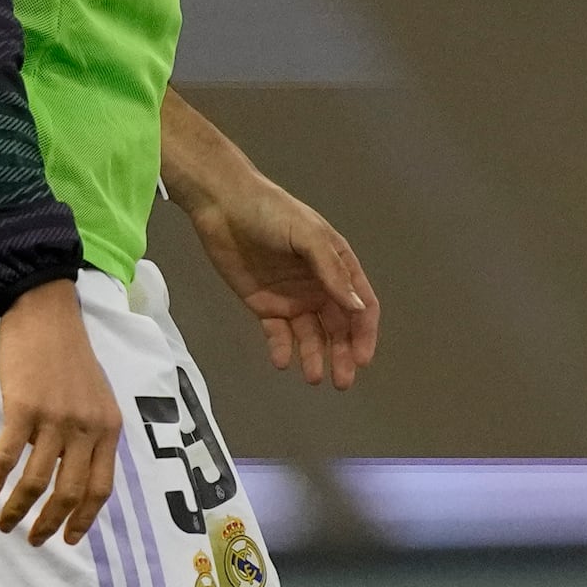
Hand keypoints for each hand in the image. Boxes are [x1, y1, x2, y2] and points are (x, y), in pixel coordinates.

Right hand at [0, 279, 127, 544]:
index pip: (101, 487)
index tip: (71, 539)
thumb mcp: (97, 398)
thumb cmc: (68, 356)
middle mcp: (87, 428)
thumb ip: (92, 434)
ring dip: (18, 509)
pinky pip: (8, 457)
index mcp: (108, 428)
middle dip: (51, 524)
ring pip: (37, 482)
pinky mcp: (24, 409)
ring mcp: (56, 419)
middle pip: (70, 492)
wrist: (45, 315)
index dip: (85, 518)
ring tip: (4, 523)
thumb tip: (77, 473)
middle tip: (33, 540)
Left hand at [181, 161, 381, 390]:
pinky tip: (283, 361)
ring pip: (310, 335)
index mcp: (336, 265)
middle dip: (342, 354)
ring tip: (314, 377)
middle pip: (338, 327)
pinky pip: (278, 334)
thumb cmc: (271, 213)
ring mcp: (292, 298)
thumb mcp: (308, 236)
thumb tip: (357, 308)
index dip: (364, 333)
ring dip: (315, 357)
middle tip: (341, 382)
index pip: (360, 305)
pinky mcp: (264, 305)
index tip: (361, 358)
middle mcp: (319, 286)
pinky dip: (282, 349)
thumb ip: (332, 271)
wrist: (222, 205)